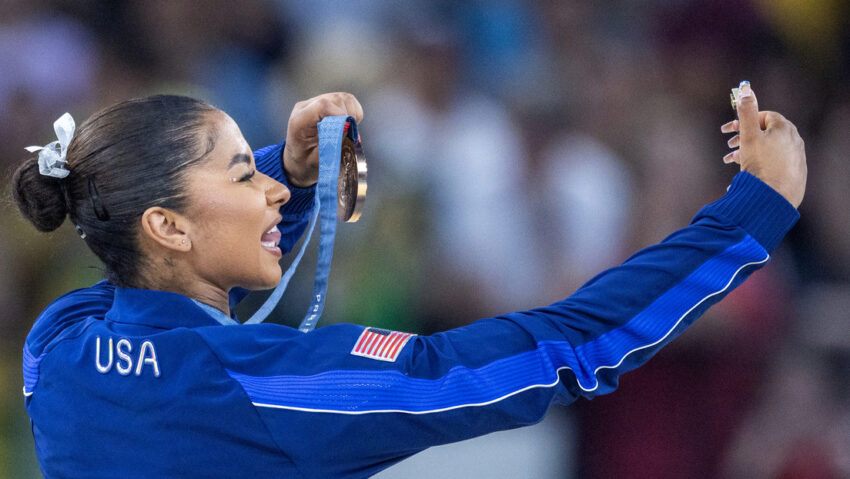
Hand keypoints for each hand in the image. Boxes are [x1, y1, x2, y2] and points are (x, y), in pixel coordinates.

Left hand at [283, 92, 364, 187]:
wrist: (299, 161)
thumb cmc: (306, 164)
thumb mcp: (318, 161)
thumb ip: (332, 144)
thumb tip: (348, 128)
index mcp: (299, 121)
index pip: (322, 106)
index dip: (341, 115)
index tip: (349, 130)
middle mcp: (306, 107)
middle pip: (335, 100)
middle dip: (348, 117)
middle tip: (348, 135)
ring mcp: (315, 103)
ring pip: (342, 98)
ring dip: (351, 114)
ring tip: (346, 131)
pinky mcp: (325, 102)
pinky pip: (345, 100)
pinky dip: (352, 112)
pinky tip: (345, 125)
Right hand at [721, 82, 806, 207]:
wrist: (776, 197)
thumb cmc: (761, 165)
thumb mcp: (748, 136)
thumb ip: (746, 112)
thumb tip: (745, 88)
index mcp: (784, 128)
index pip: (764, 115)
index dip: (744, 120)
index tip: (730, 129)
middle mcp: (793, 139)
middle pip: (765, 133)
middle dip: (743, 138)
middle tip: (729, 145)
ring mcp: (795, 156)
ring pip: (768, 149)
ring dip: (748, 152)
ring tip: (732, 162)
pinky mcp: (795, 172)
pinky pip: (774, 163)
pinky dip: (760, 164)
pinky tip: (748, 174)